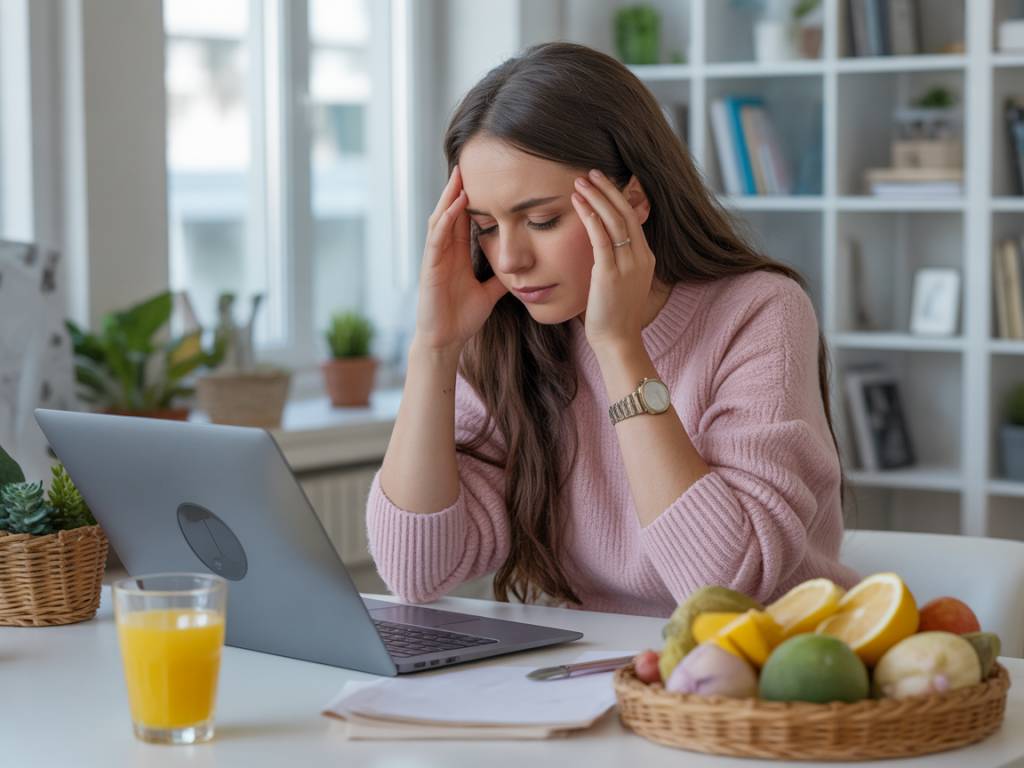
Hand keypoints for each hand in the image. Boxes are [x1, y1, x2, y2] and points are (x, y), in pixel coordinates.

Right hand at [415, 165, 507, 354]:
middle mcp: (444, 252)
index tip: (484, 178)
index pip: (464, 220)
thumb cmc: (462, 318)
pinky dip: (446, 220)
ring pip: (440, 219)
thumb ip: (501, 280)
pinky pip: (437, 238)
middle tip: (468, 163)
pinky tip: (455, 205)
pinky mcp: (429, 267)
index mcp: (457, 255)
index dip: (471, 199)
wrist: (446, 341)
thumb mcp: (489, 293)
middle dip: (457, 189)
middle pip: (450, 212)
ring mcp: (434, 258)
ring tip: (459, 176)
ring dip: (449, 197)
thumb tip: (522, 271)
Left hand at [571, 169, 655, 352]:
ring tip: (579, 182)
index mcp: (645, 258)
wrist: (618, 341)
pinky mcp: (610, 273)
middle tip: (590, 172)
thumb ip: (615, 261)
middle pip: (626, 213)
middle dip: (608, 190)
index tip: (602, 183)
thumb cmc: (614, 315)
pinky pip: (601, 238)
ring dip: (596, 198)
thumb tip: (601, 247)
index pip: (633, 218)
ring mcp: (628, 265)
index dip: (618, 197)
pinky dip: (591, 218)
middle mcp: (640, 257)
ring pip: (614, 221)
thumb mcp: (621, 282)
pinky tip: (579, 204)